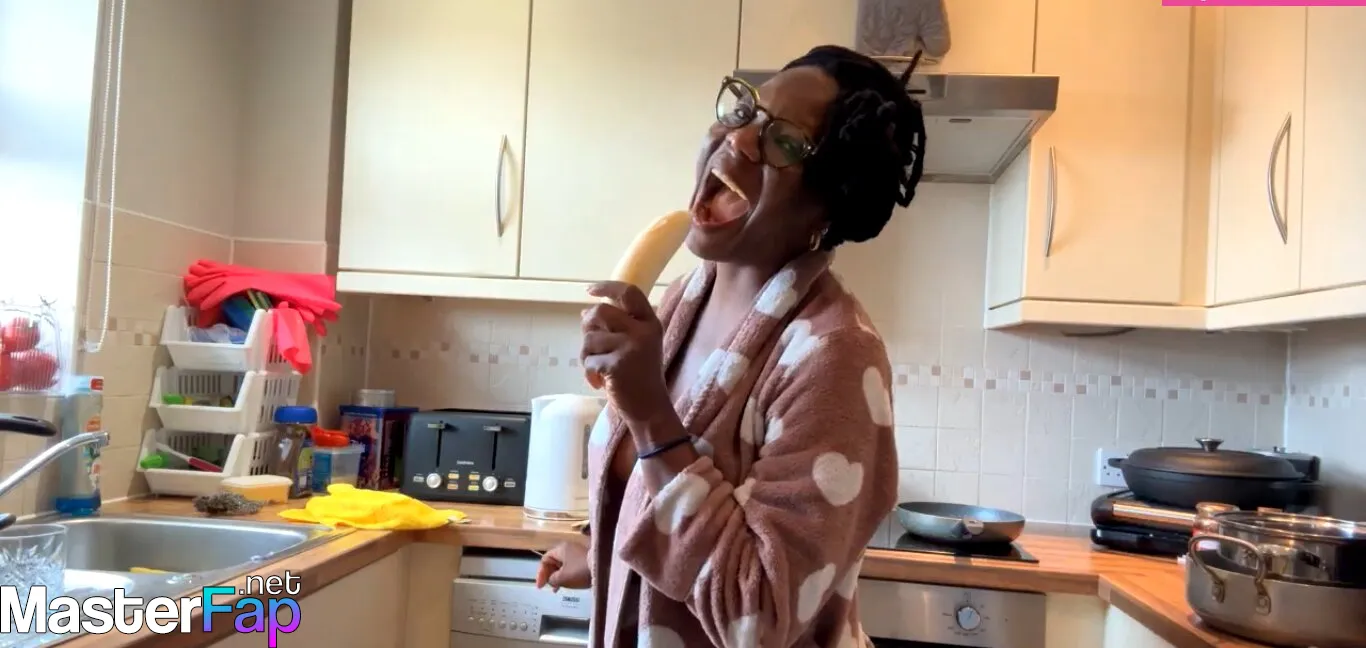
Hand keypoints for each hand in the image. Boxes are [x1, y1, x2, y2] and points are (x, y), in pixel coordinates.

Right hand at [536, 542, 590, 590]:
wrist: (604, 567)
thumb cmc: (580, 571)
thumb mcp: (562, 577)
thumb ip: (552, 579)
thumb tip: (551, 580)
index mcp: (561, 549)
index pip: (545, 559)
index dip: (540, 573)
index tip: (541, 587)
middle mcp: (569, 548)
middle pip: (554, 562)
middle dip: (550, 575)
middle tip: (549, 587)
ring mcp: (579, 553)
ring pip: (563, 565)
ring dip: (558, 577)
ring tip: (558, 589)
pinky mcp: (586, 559)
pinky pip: (572, 567)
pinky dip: (568, 576)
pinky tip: (569, 585)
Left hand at [582, 282, 670, 423]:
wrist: (650, 410)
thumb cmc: (639, 377)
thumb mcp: (635, 346)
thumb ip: (615, 328)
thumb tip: (584, 313)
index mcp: (650, 323)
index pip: (629, 293)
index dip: (607, 287)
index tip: (590, 290)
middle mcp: (643, 331)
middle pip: (601, 311)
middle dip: (588, 325)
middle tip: (591, 344)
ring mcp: (631, 347)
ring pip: (590, 338)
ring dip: (586, 355)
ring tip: (598, 369)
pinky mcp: (617, 365)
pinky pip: (589, 360)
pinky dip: (589, 373)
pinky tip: (599, 383)